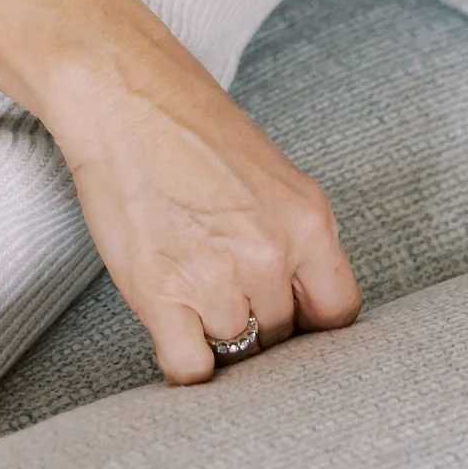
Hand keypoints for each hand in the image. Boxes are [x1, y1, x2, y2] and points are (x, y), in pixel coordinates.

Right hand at [39, 30, 360, 382]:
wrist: (128, 98)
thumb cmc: (196, 130)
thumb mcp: (274, 178)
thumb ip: (293, 239)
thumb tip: (297, 306)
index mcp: (309, 219)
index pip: (338, 314)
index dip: (312, 327)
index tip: (292, 325)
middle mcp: (271, 253)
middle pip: (281, 338)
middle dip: (258, 326)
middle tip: (228, 295)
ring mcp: (216, 276)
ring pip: (235, 354)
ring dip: (216, 336)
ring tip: (194, 294)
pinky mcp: (161, 294)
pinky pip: (190, 370)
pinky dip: (185, 363)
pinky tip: (176, 332)